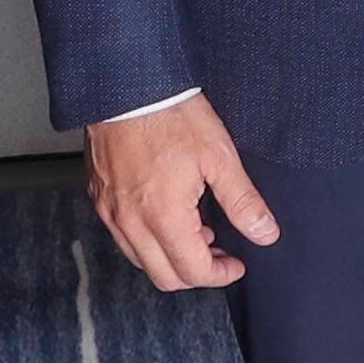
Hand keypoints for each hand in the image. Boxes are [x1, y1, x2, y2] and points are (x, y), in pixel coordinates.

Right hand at [87, 92, 275, 291]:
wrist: (126, 85)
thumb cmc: (171, 115)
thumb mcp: (219, 156)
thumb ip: (243, 201)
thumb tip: (265, 233)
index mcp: (163, 217)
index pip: (192, 272)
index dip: (220, 275)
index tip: (236, 265)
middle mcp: (130, 222)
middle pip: (164, 277)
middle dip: (196, 273)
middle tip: (220, 253)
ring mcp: (110, 211)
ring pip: (141, 260)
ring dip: (170, 257)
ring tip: (198, 230)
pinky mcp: (99, 197)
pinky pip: (123, 236)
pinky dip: (148, 239)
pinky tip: (168, 215)